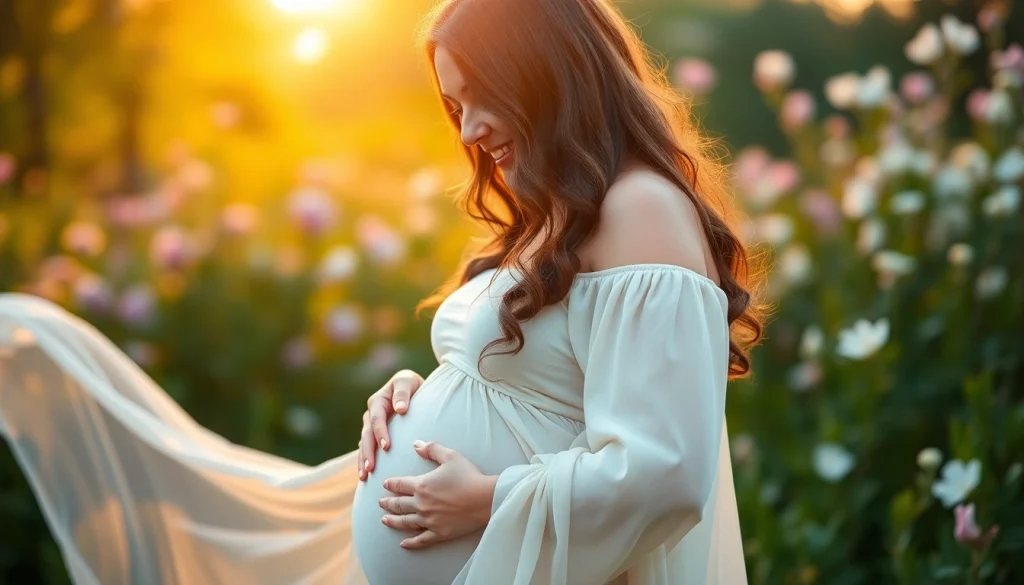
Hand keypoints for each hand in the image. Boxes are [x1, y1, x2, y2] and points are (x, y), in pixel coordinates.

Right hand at [358, 369, 424, 480]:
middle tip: (370, 468)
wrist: (411, 389)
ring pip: (364, 444)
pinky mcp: (374, 435)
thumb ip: (402, 393)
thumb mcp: (407, 381)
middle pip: (367, 435)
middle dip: (368, 452)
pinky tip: (365, 476)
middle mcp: (371, 414)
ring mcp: (371, 426)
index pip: (377, 419)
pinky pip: (367, 449)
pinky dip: (365, 461)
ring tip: (364, 476)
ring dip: (363, 460)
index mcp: (377, 401)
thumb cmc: (411, 385)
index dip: (380, 433)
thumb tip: (400, 409)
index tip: (386, 447)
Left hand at [379, 440, 497, 549]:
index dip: (391, 484)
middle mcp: (421, 504)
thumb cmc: (469, 476)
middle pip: (399, 504)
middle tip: (381, 503)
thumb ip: (431, 449)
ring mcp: (429, 521)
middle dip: (388, 503)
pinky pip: (420, 540)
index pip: (400, 485)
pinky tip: (403, 544)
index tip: (385, 485)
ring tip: (384, 520)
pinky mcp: (439, 533)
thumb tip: (415, 444)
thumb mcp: (450, 456)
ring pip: (405, 522)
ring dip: (393, 521)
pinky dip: (410, 543)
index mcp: (422, 485)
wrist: (485, 498)